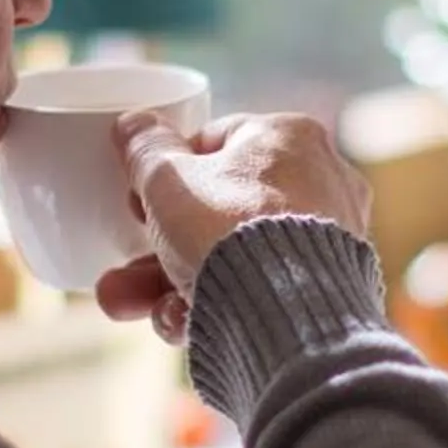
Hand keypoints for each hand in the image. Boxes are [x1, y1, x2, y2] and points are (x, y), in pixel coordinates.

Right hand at [92, 112, 372, 347]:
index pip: (215, 144)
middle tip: (121, 268)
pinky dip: (215, 303)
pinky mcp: (322, 289)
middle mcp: (320, 182)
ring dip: (168, 282)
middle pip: (217, 211)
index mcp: (290, 136)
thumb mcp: (167, 181)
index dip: (168, 175)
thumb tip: (133, 125)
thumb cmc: (228, 230)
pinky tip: (178, 323)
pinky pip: (256, 289)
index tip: (138, 202)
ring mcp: (326, 240)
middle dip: (158, 246)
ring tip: (123, 306)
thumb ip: (145, 150)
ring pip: (231, 257)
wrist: (282, 314)